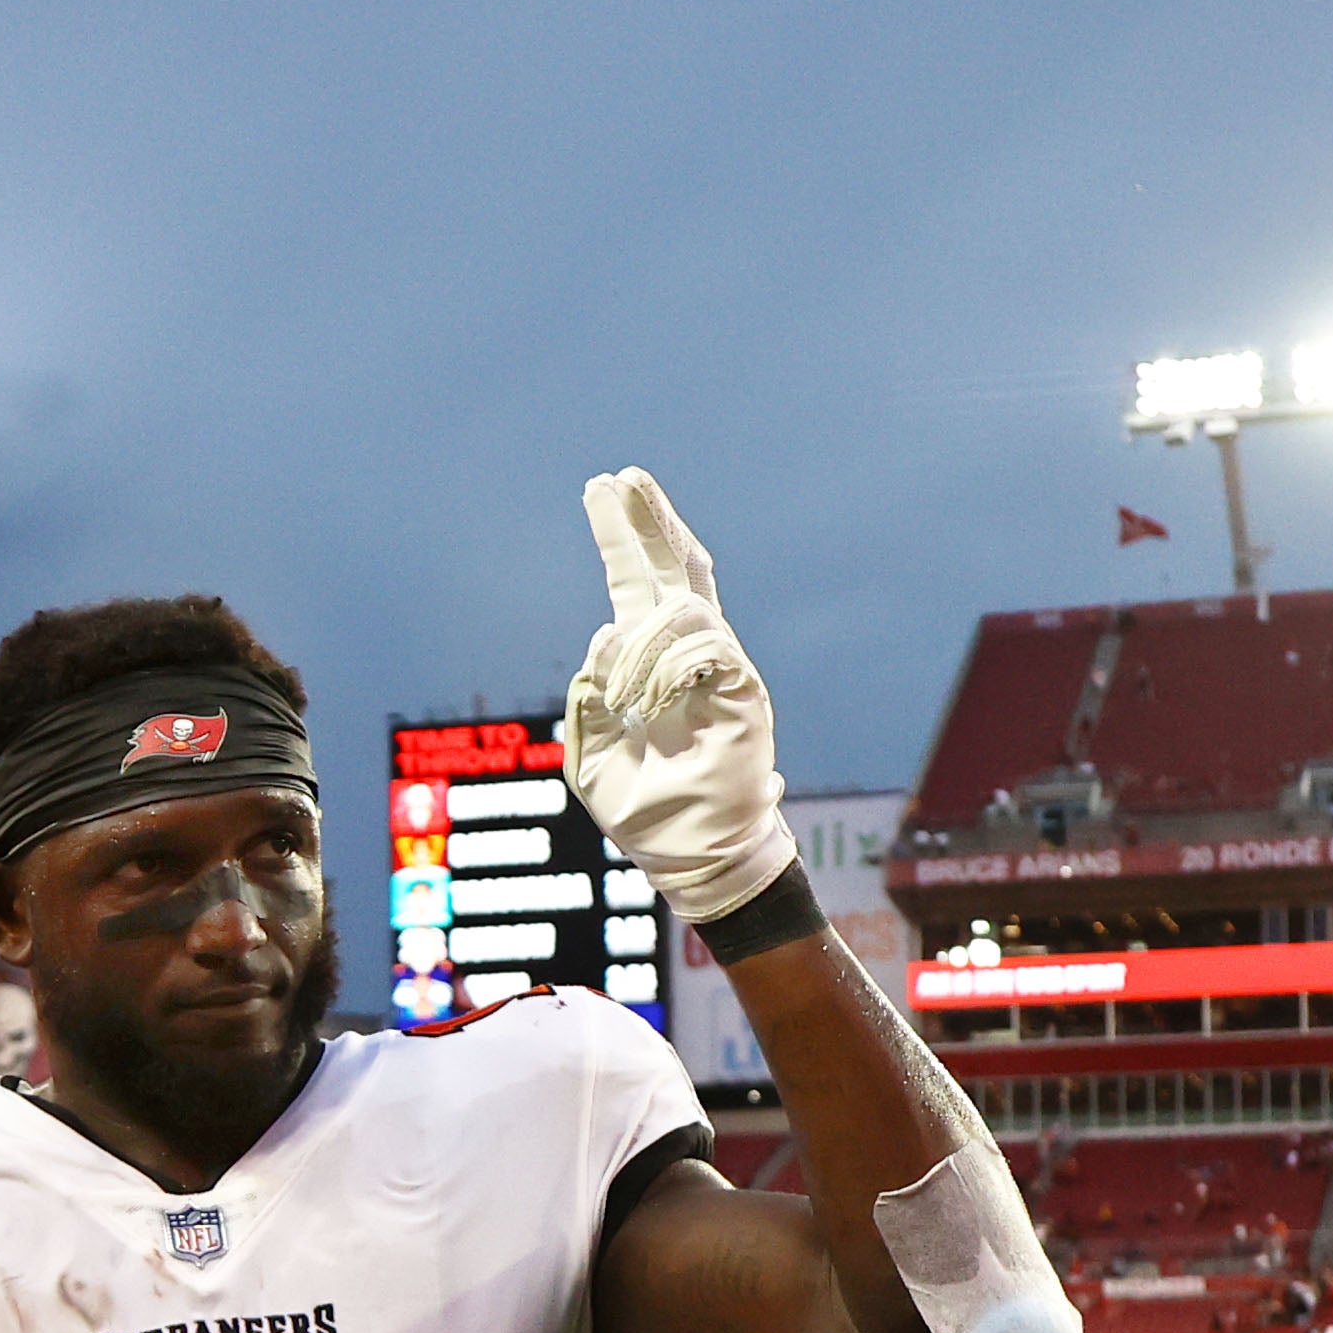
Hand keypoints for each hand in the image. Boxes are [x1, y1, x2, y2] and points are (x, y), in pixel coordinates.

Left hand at [558, 471, 796, 922]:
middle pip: (670, 569)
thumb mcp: (591, 754)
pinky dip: (666, 670)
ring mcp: (719, 669)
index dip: (623, 538)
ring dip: (638, 650)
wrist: (695, 856)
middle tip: (623, 476)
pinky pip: (703, 646)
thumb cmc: (646, 812)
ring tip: (628, 702)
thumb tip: (606, 638)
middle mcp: (685, 656)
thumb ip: (588, 698)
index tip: (604, 487)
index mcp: (646, 666)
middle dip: (645, 521)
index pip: (637, 586)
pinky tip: (652, 703)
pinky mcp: (745, 689)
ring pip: (676, 611)